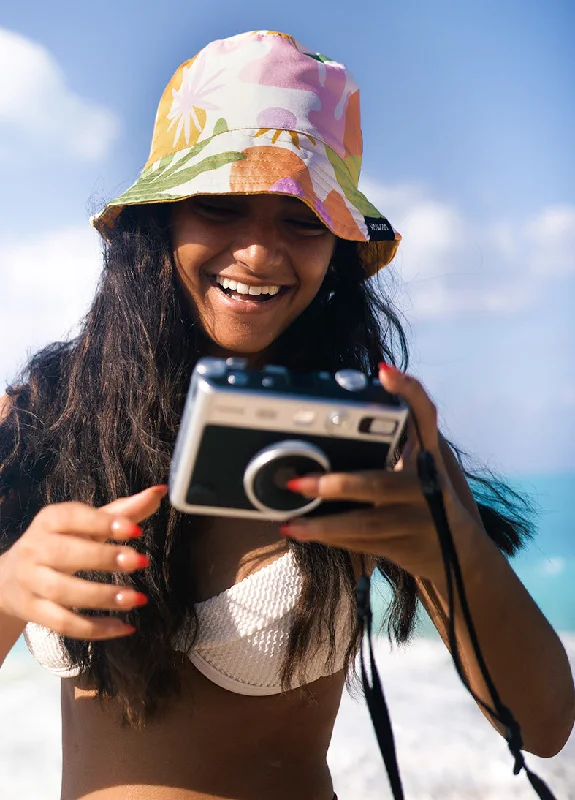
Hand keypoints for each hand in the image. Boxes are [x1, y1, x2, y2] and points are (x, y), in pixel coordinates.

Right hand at [0, 485, 166, 639]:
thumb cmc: (61, 542)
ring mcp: (31, 582)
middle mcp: (35, 548)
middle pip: (66, 554)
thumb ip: (124, 511)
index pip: (73, 517)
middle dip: (105, 558)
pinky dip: (95, 628)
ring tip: (137, 598)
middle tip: (140, 561)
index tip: (136, 530)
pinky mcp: (34, 611)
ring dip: (103, 597)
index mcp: (49, 520)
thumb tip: (160, 491)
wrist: (10, 578)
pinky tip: (124, 627)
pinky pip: (64, 623)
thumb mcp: (87, 524)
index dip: (103, 523)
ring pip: (65, 592)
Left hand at [282, 365, 479, 584]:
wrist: (459, 555)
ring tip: (292, 522)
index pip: (424, 415)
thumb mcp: (415, 471)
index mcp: (427, 457)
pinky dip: (330, 539)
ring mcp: (419, 519)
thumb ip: (387, 450)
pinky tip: (303, 533)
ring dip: (324, 523)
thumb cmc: (422, 502)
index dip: (408, 392)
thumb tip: (323, 440)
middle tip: (298, 483)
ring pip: (366, 522)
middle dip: (337, 485)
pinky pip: (362, 543)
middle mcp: (427, 485)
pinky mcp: (408, 546)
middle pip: (379, 482)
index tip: (384, 372)